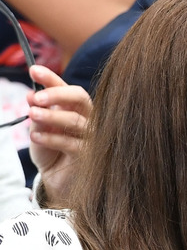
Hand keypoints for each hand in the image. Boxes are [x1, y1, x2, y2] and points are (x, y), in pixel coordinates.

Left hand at [26, 65, 91, 204]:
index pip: (67, 88)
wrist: (57, 179)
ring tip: (32, 115)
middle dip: (58, 94)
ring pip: (76, 120)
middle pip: (81, 98)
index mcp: (75, 108)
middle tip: (36, 97)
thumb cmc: (51, 150)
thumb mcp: (39, 128)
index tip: (33, 70)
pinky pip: (72, 143)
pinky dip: (52, 138)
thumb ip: (38, 112)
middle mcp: (87, 118)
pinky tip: (36, 136)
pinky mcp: (90, 155)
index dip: (51, 78)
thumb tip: (32, 95)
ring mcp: (91, 136)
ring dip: (52, 116)